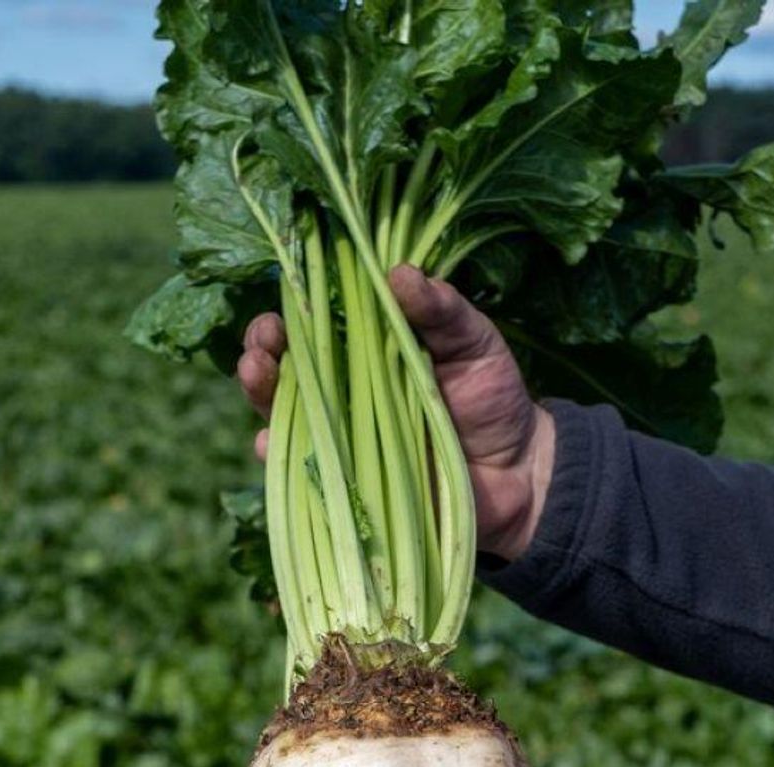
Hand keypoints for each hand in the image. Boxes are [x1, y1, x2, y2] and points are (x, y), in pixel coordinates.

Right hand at [237, 265, 555, 560]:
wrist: (517, 475)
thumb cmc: (494, 398)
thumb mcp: (476, 343)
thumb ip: (443, 311)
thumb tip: (400, 273)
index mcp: (368, 351)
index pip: (313, 325)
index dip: (288, 312)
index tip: (283, 305)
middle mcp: (345, 393)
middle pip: (283, 369)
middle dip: (260, 351)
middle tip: (262, 344)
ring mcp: (342, 440)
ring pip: (282, 416)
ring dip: (259, 395)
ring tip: (256, 374)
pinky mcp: (347, 486)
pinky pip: (301, 473)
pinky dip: (280, 460)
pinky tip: (270, 444)